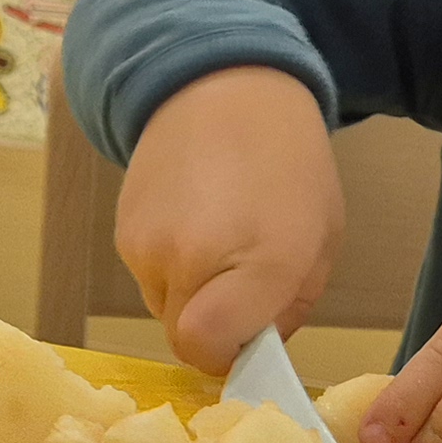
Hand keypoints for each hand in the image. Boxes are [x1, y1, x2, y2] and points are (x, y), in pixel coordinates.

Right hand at [114, 67, 341, 370]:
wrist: (221, 86)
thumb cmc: (288, 165)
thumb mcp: (320, 239)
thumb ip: (287, 306)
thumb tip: (250, 349)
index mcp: (260, 260)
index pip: (208, 349)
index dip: (228, 355)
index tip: (249, 335)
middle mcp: (191, 257)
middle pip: (183, 337)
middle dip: (213, 327)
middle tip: (240, 286)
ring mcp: (145, 243)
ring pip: (163, 307)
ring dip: (189, 294)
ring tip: (216, 242)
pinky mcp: (121, 230)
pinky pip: (146, 275)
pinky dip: (168, 265)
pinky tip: (193, 221)